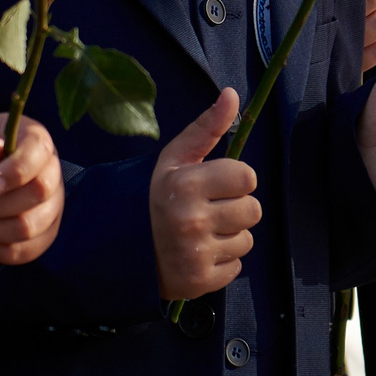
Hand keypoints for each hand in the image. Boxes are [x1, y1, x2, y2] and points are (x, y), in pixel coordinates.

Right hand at [150, 90, 256, 300]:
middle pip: (253, 209)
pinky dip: (222, 261)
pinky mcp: (200, 281)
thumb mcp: (175, 158)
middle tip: (209, 208)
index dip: (236, 179)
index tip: (216, 183)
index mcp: (186, 184)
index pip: (247, 177)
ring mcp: (196, 254)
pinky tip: (199, 253)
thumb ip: (207, 127)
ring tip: (202, 231)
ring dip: (230, 235)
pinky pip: (236, 266)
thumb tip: (232, 94)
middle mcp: (192, 219)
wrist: (122, 248)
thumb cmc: (155, 196)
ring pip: (247, 239)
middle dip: (236, 207)